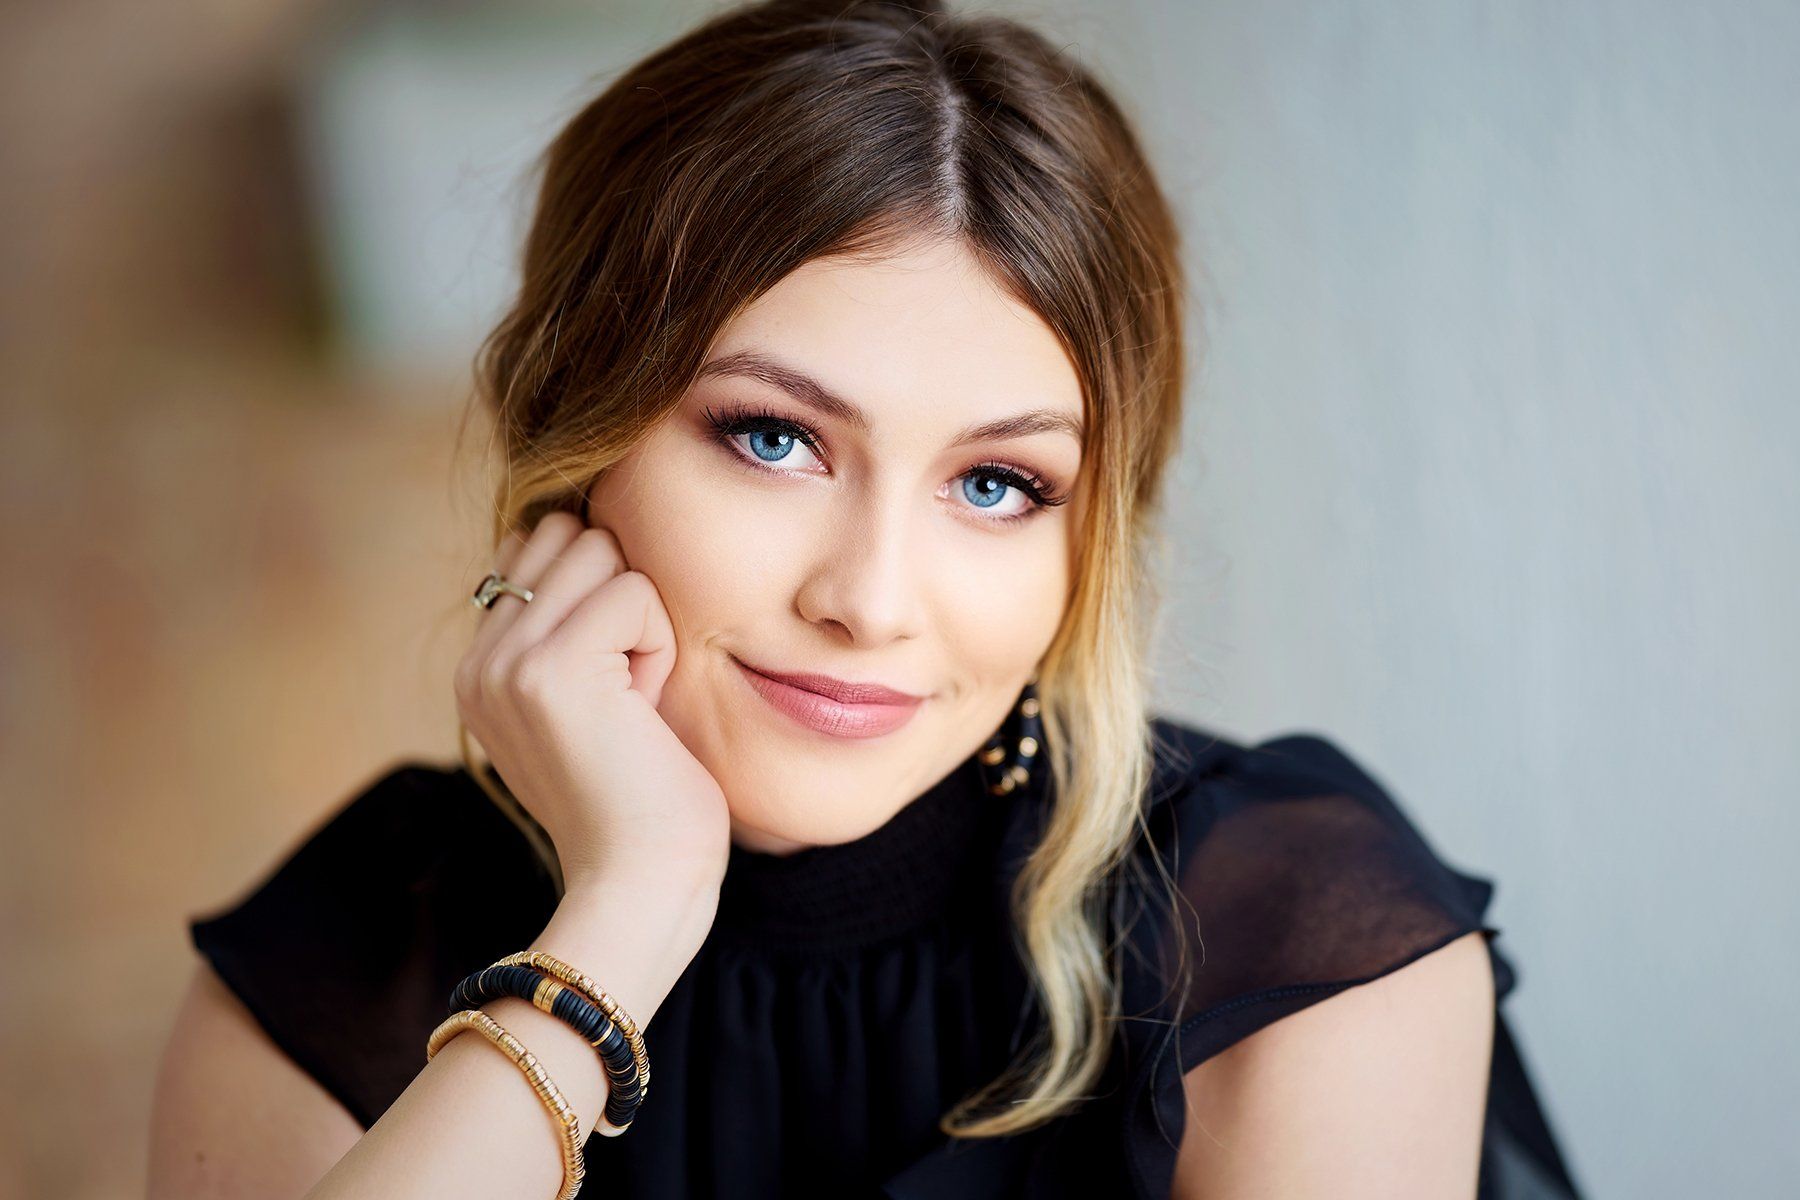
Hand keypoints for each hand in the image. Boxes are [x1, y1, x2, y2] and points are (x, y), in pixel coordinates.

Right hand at [454, 510, 730, 905]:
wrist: (639, 884)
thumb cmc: (642, 799)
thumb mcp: (589, 703)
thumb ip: (565, 628)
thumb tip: (579, 533)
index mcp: (479, 667)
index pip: (539, 544)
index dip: (603, 595)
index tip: (613, 685)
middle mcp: (478, 660)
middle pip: (570, 534)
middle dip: (624, 598)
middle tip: (629, 691)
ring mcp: (505, 663)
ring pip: (600, 551)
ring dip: (643, 622)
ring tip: (634, 701)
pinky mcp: (549, 669)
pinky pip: (634, 591)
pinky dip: (660, 647)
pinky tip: (644, 712)